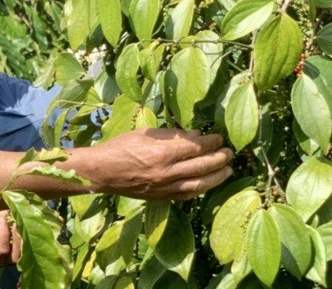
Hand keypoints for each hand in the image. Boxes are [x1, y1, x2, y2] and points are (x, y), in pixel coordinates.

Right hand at [81, 128, 232, 200]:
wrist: (101, 172)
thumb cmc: (119, 147)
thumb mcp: (144, 133)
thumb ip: (170, 135)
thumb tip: (195, 135)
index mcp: (161, 152)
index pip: (195, 147)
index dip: (211, 142)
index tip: (219, 137)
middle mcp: (166, 172)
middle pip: (201, 166)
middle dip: (219, 158)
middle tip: (229, 152)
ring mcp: (164, 187)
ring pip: (198, 184)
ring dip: (216, 176)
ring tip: (228, 170)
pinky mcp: (161, 197)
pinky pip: (187, 195)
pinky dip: (200, 189)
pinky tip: (208, 184)